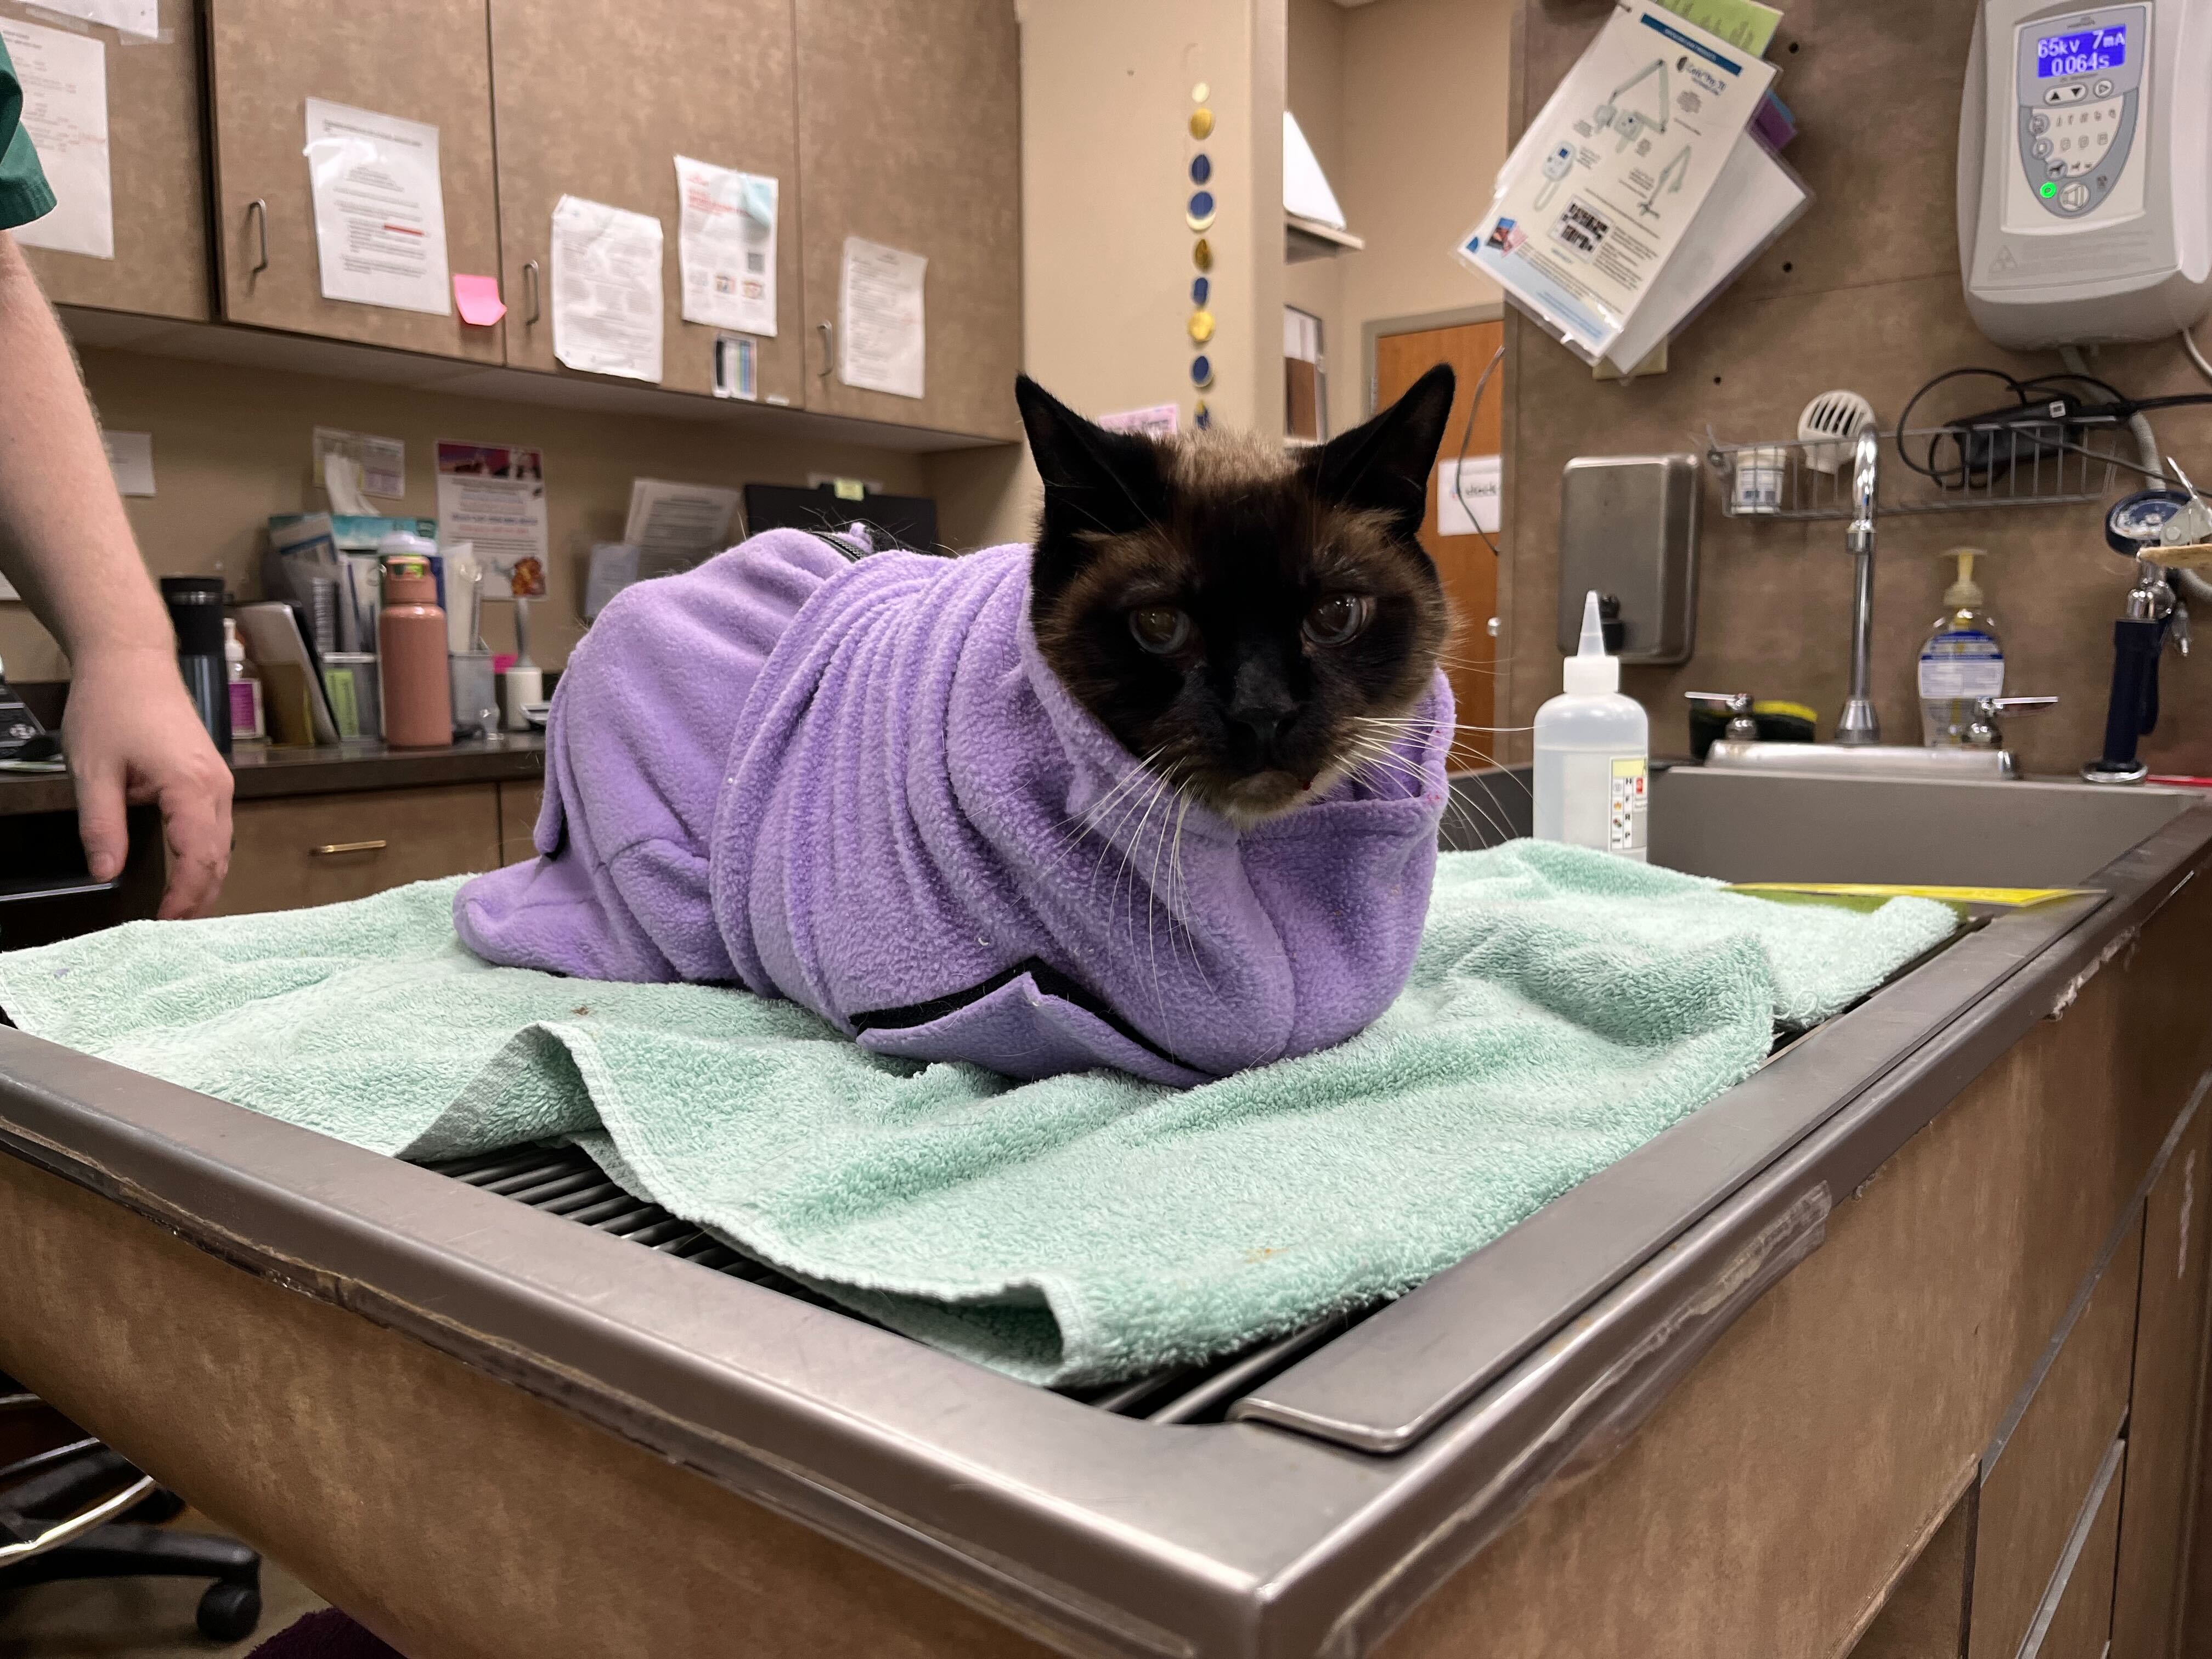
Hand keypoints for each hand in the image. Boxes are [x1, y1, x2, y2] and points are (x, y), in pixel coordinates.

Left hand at [61, 648, 233, 918]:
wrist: (132, 658)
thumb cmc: (112, 705)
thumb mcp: (92, 770)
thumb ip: (101, 826)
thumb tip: (106, 873)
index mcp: (191, 787)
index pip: (197, 859)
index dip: (182, 898)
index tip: (162, 926)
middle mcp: (217, 788)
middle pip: (219, 858)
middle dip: (199, 898)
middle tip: (172, 930)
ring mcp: (220, 782)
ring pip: (222, 846)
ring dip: (204, 880)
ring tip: (179, 911)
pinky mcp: (212, 777)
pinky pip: (217, 828)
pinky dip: (205, 857)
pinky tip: (187, 872)